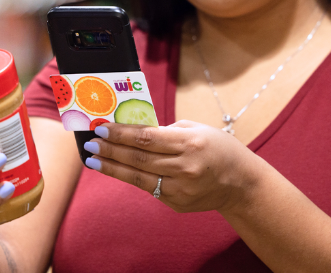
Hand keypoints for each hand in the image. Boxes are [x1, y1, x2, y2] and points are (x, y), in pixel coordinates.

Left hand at [82, 120, 261, 213]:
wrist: (240, 181)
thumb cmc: (218, 147)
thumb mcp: (197, 129)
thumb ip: (167, 130)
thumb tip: (134, 131)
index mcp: (190, 142)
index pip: (147, 137)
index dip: (121, 134)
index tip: (102, 128)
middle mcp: (184, 166)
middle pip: (138, 157)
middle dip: (111, 149)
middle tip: (90, 143)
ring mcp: (180, 188)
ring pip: (138, 177)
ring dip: (113, 167)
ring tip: (93, 160)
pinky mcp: (177, 203)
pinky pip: (149, 188)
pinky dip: (130, 177)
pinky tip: (116, 169)